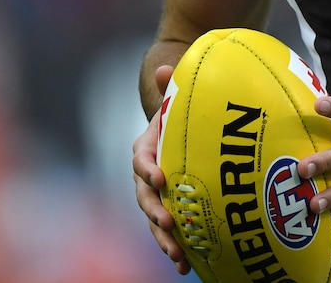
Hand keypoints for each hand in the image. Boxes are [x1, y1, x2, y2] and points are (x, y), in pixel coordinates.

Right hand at [132, 65, 191, 274]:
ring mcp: (158, 194)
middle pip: (145, 197)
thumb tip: (165, 67)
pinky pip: (172, 230)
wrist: (184, 125)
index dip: (148, 169)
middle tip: (169, 223)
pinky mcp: (172, 207)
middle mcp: (147, 173)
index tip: (160, 178)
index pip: (141, 159)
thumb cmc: (182, 110)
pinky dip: (177, 247)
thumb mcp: (178, 96)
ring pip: (155, 219)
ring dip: (165, 238)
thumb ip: (171, 85)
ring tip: (178, 254)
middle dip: (155, 212)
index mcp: (146, 146)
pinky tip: (189, 266)